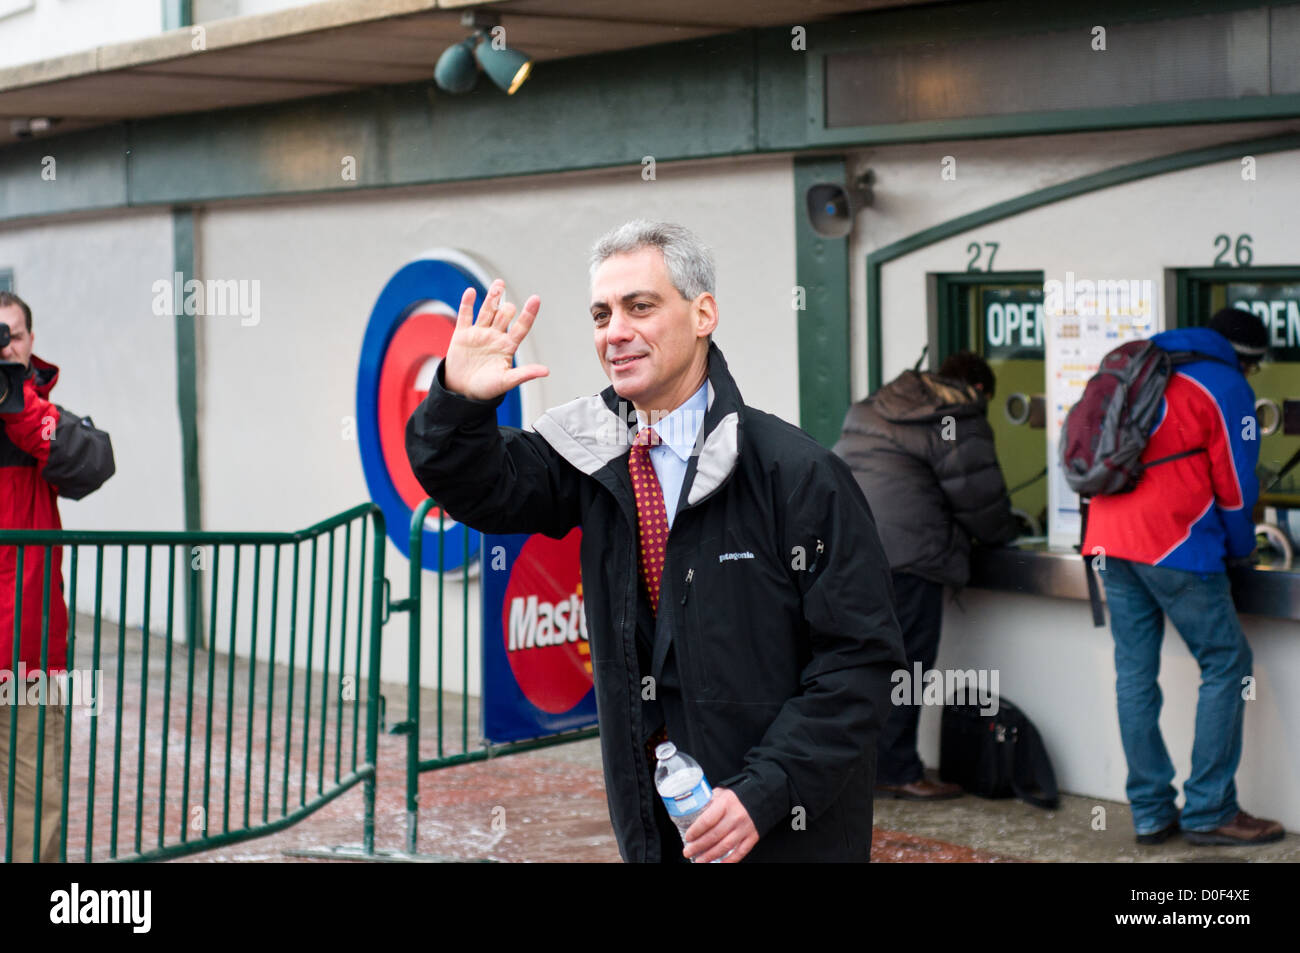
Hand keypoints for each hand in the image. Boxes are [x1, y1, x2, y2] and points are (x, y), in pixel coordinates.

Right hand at [443, 278, 548, 400]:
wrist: (462, 392)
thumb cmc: (486, 389)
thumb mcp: (506, 382)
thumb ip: (524, 374)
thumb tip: (546, 371)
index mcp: (507, 346)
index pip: (522, 326)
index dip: (529, 313)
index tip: (535, 299)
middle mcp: (495, 336)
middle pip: (504, 315)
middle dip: (506, 307)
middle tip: (508, 305)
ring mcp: (479, 333)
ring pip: (487, 310)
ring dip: (493, 297)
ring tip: (499, 284)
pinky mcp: (462, 335)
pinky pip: (465, 315)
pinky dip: (467, 303)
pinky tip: (471, 292)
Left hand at [681, 786, 757, 862]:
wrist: (763, 797)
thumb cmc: (740, 795)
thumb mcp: (723, 792)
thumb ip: (710, 801)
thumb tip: (694, 810)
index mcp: (726, 804)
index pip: (707, 820)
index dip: (695, 831)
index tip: (688, 838)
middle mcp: (735, 817)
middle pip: (713, 836)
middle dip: (698, 847)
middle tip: (688, 852)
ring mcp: (744, 829)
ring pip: (724, 847)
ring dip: (710, 856)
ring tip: (699, 861)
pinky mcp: (752, 838)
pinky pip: (739, 853)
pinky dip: (729, 861)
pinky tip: (719, 864)